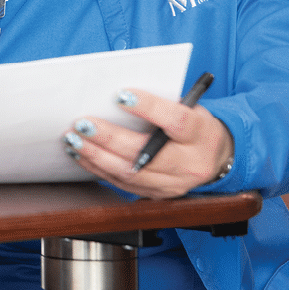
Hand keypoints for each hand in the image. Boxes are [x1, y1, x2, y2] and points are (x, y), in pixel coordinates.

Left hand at [63, 87, 233, 199]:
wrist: (215, 157)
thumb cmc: (195, 125)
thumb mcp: (189, 107)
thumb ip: (161, 102)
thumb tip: (116, 94)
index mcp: (201, 134)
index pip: (176, 121)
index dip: (148, 108)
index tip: (121, 95)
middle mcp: (189, 164)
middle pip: (144, 154)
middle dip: (108, 138)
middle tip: (82, 124)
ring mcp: (173, 184)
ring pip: (129, 174)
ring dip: (95, 155)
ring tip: (73, 139)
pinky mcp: (158, 195)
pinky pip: (123, 184)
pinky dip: (98, 168)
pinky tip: (82, 154)